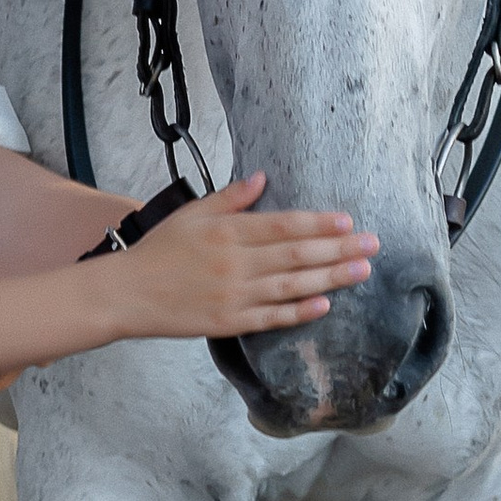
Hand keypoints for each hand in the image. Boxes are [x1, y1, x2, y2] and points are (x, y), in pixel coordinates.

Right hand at [119, 174, 376, 339]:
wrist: (128, 293)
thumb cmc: (159, 250)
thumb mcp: (191, 213)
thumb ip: (230, 198)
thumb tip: (262, 177)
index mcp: (227, 232)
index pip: (282, 226)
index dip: (318, 223)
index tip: (347, 220)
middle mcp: (235, 264)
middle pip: (296, 255)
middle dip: (338, 249)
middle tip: (372, 244)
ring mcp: (234, 296)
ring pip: (291, 287)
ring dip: (330, 278)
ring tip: (361, 271)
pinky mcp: (229, 323)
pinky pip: (271, 318)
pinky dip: (299, 312)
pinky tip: (324, 305)